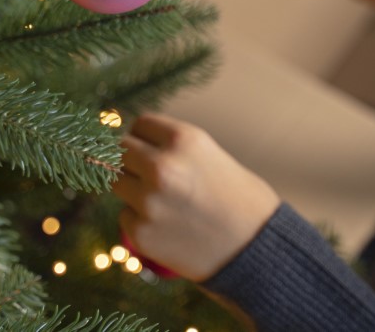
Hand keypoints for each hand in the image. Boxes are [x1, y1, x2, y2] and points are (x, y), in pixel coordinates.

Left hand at [112, 113, 280, 281]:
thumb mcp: (208, 154)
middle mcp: (161, 167)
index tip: (154, 149)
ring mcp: (148, 202)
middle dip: (133, 161)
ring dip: (133, 189)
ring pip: (117, 182)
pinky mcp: (140, 233)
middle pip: (120, 151)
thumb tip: (131, 145)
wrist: (257, 249)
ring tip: (166, 201)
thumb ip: (170, 147)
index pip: (139, 125)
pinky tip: (169, 225)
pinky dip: (140, 219)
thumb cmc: (239, 198)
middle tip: (152, 175)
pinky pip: (125, 215)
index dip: (147, 138)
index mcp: (182, 139)